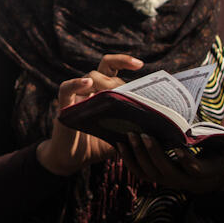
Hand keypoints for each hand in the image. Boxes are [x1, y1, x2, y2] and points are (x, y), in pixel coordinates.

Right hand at [37, 54, 143, 175]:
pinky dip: (76, 83)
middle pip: (104, 67)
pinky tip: (87, 83)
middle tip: (133, 77)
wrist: (73, 160)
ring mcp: (78, 96)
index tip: (140, 64)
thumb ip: (135, 129)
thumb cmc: (97, 147)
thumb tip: (159, 126)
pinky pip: (66, 89)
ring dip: (105, 81)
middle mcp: (92, 90)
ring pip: (90, 76)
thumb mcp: (122, 137)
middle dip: (120, 66)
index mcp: (105, 93)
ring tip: (116, 93)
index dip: (124, 62)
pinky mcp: (65, 106)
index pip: (114, 69)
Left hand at [117, 114, 223, 193]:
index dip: (187, 161)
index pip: (196, 170)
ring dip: (138, 156)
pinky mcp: (159, 178)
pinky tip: (121, 144)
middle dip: (153, 154)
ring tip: (128, 135)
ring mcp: (171, 181)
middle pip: (167, 172)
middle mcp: (188, 181)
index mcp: (209, 171)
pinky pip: (141, 173)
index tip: (178, 147)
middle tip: (143, 134)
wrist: (215, 175)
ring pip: (151, 174)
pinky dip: (129, 160)